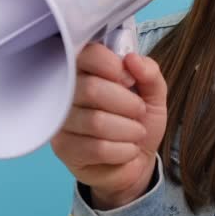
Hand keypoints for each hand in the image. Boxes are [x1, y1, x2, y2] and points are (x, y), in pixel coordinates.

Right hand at [49, 43, 167, 209]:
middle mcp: (66, 92)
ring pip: (96, 121)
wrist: (135, 162)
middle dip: (127, 103)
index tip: (129, 80)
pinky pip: (97, 148)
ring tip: (136, 132)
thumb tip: (132, 59)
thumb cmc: (137, 121)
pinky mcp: (64, 149)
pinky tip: (127, 150)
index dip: (112, 65)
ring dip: (128, 129)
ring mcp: (61, 121)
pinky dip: (123, 150)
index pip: (87, 54)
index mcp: (85, 70)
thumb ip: (149, 72)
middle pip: (91, 89)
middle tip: (138, 111)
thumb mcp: (152, 94)